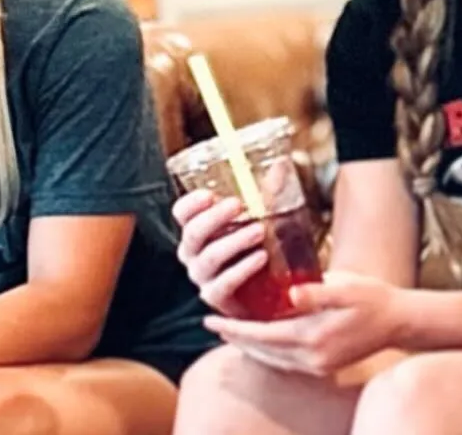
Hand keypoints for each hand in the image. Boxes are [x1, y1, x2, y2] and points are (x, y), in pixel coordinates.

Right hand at [173, 189, 269, 317]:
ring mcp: (203, 277)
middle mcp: (193, 252)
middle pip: (192, 234)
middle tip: (238, 205)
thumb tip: (280, 164)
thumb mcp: (263, 215)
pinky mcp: (217, 297)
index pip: (182, 213)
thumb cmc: (258, 244)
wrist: (267, 288)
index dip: (190, 204)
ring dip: (233, 242)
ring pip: (208, 258)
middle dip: (214, 218)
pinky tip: (260, 257)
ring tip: (259, 231)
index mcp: (198, 228)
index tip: (209, 194)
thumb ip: (269, 192)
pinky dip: (241, 269)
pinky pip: (223, 284)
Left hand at [202, 272, 406, 376]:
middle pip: (262, 352)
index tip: (211, 319)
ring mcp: (318, 366)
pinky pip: (285, 362)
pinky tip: (261, 340)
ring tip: (230, 331)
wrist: (399, 321)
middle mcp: (313, 358)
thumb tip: (292, 294)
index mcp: (314, 337)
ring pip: (272, 360)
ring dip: (249, 347)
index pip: (262, 336)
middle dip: (236, 339)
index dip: (235, 329)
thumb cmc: (373, 297)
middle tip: (212, 324)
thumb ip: (318, 291)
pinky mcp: (324, 367)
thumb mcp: (347, 286)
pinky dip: (267, 352)